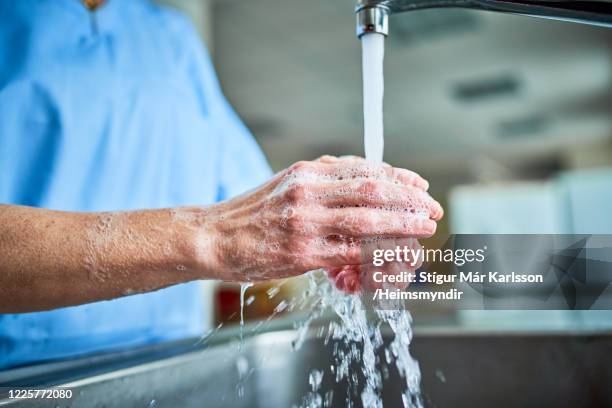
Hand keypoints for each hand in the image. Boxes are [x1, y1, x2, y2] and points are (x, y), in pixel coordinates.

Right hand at [188, 156, 442, 281]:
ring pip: (368, 220)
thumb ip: (323, 178)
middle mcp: (308, 191)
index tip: (420, 186)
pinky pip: (350, 253)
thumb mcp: (287, 181)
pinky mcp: (302, 253)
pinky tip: (394, 254)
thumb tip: (362, 174)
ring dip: (402, 224)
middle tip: (432, 209)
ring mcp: (306, 222)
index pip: (366, 168)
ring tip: (424, 227)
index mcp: (308, 171)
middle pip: (374, 190)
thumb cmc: (253, 212)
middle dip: (410, 200)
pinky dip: (376, 253)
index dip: (400, 178)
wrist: (215, 236)